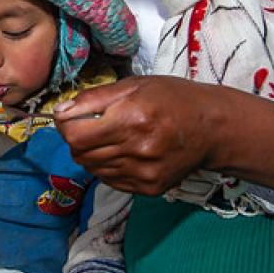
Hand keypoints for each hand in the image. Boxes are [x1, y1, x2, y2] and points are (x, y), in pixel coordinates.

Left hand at [54, 75, 237, 194]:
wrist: (213, 128)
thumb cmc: (173, 98)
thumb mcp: (134, 85)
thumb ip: (94, 98)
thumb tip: (60, 111)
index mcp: (132, 119)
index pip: (75, 135)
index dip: (65, 125)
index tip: (70, 116)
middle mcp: (137, 149)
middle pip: (81, 154)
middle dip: (77, 139)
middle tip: (91, 126)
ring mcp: (144, 173)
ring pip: (93, 169)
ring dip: (92, 153)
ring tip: (111, 137)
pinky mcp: (149, 188)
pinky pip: (110, 180)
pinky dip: (108, 166)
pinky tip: (124, 152)